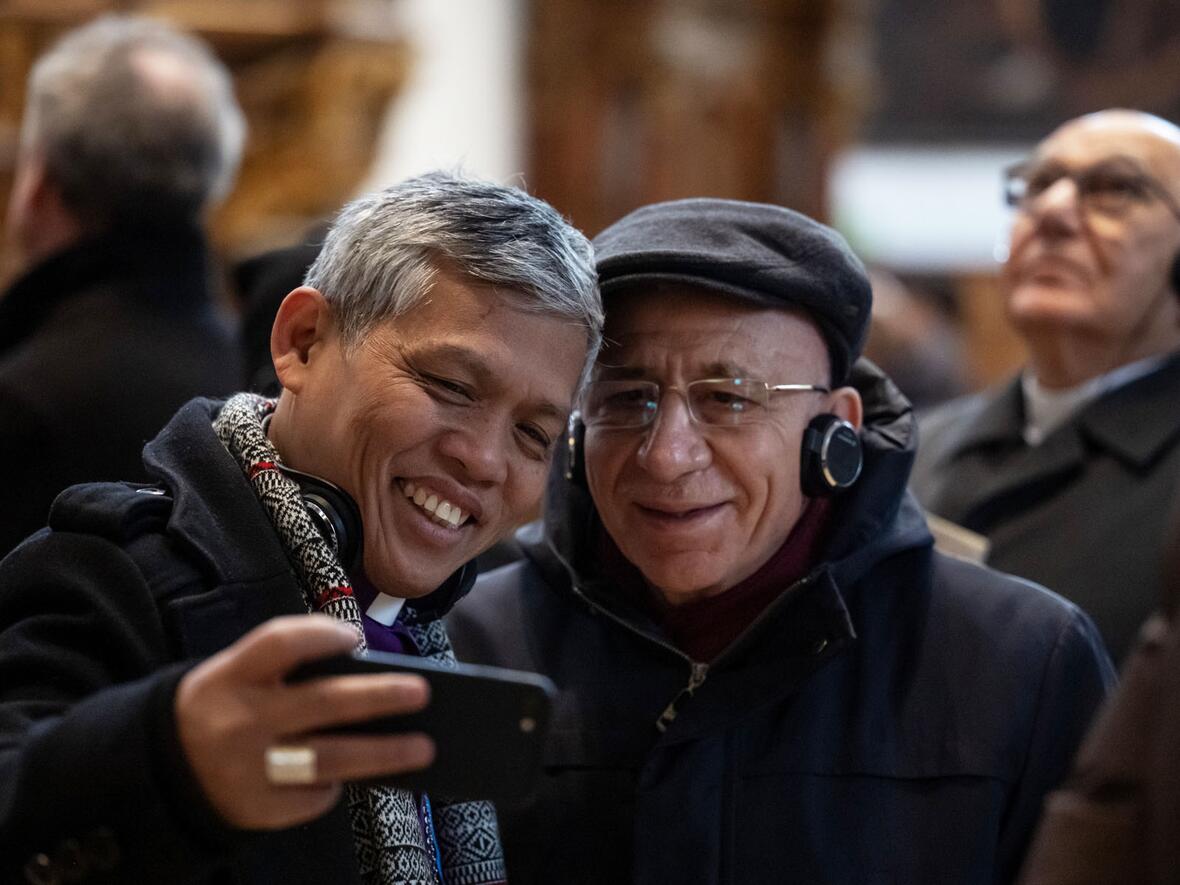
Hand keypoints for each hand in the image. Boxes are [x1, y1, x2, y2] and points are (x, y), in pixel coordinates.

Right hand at [174, 614, 434, 829]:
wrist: (162, 771)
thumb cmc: (225, 708)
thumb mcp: (237, 676)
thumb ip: (287, 670)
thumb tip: (368, 676)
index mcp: (231, 676)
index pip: (280, 643)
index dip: (321, 635)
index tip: (355, 638)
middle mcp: (240, 720)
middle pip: (322, 703)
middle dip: (379, 696)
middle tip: (421, 692)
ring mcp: (250, 769)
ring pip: (329, 759)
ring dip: (383, 754)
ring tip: (423, 747)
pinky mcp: (259, 809)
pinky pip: (314, 796)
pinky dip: (339, 783)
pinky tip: (357, 773)